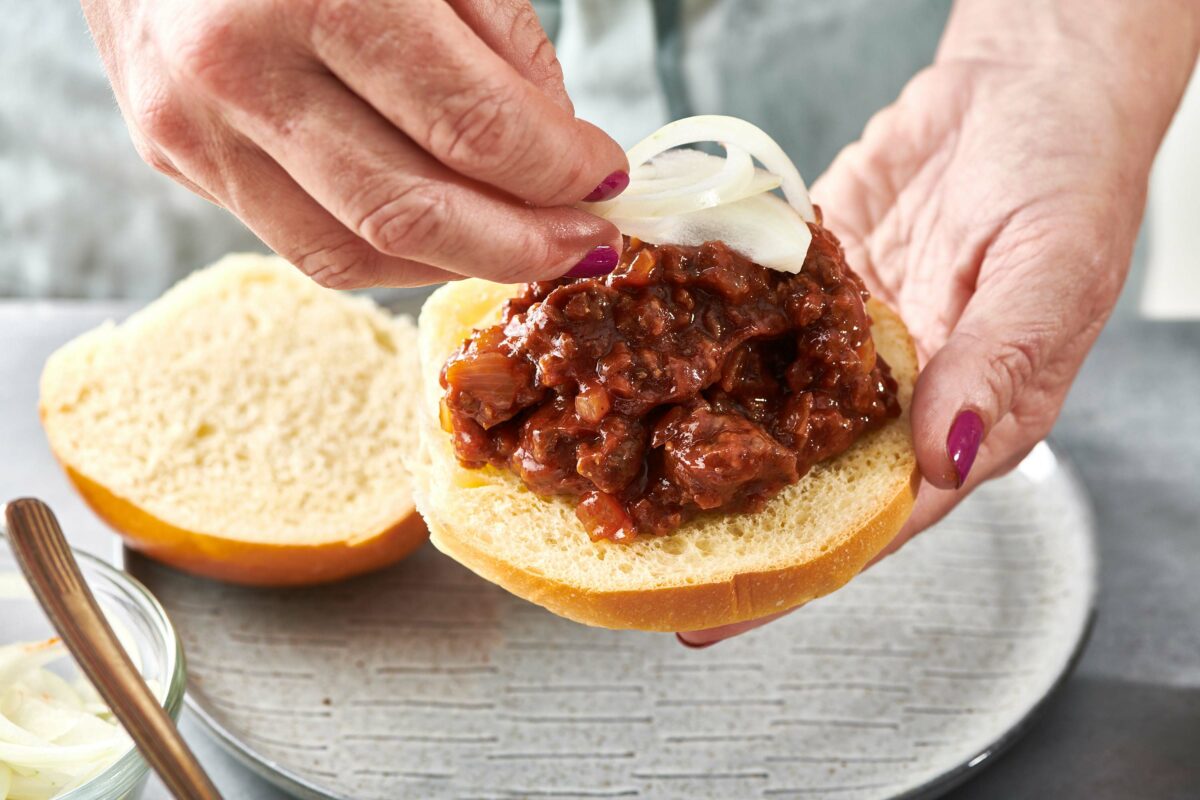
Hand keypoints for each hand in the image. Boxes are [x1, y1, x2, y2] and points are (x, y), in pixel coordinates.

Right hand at [82, 0, 628, 286]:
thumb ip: (499, 34)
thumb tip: (554, 142)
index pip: (469, 125)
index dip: (556, 167)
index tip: (606, 177)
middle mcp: (236, 72)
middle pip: (410, 215)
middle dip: (522, 243)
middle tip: (587, 243)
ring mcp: (194, 128)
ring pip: (355, 254)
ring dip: (461, 262)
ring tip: (528, 244)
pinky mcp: (179, 158)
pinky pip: (308, 243)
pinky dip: (395, 254)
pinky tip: (450, 232)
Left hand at [678, 42, 1171, 645]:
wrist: (1028, 84)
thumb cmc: (1070, 175)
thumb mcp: (1052, 273)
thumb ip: (996, 367)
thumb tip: (940, 459)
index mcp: (962, 417)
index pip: (870, 519)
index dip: (792, 574)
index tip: (712, 617)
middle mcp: (895, 391)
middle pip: (801, 478)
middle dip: (720, 522)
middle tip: (633, 559)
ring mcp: (846, 339)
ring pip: (765, 402)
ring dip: (697, 432)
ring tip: (613, 467)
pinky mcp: (815, 284)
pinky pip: (752, 316)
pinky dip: (703, 332)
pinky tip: (644, 350)